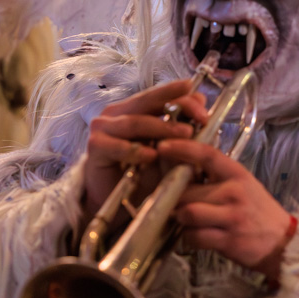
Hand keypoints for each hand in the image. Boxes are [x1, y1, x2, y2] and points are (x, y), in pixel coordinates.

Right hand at [84, 80, 206, 217]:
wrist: (112, 201)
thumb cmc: (140, 173)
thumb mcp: (167, 150)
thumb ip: (181, 127)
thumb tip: (200, 99)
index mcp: (134, 109)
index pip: (158, 95)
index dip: (180, 96)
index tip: (203, 102)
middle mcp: (117, 113)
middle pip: (148, 102)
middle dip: (177, 107)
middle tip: (200, 117)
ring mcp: (104, 127)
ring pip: (136, 122)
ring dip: (161, 128)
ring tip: (185, 134)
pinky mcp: (95, 146)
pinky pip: (118, 146)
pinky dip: (136, 150)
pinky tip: (152, 155)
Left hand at [158, 138, 293, 282]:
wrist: (282, 241)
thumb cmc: (257, 209)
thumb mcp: (243, 183)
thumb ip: (216, 176)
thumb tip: (182, 168)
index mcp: (236, 173)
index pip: (206, 154)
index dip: (182, 148)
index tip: (163, 145)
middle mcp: (233, 192)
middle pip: (188, 191)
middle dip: (175, 198)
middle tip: (172, 202)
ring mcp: (231, 217)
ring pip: (188, 214)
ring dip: (181, 219)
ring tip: (185, 220)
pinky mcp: (228, 241)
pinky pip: (194, 237)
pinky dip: (189, 238)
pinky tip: (196, 236)